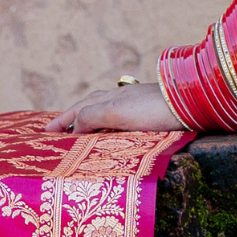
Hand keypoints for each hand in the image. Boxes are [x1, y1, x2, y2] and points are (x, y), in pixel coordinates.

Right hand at [51, 76, 181, 134]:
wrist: (191, 104)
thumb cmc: (153, 109)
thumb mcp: (116, 112)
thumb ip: (91, 117)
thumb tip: (75, 128)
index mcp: (107, 99)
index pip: (77, 111)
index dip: (61, 122)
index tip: (44, 133)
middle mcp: (119, 100)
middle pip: (89, 109)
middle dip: (72, 121)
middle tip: (58, 134)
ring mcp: (134, 107)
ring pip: (105, 115)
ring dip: (91, 125)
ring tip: (82, 137)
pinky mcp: (149, 116)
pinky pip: (120, 123)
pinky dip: (109, 129)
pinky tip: (114, 136)